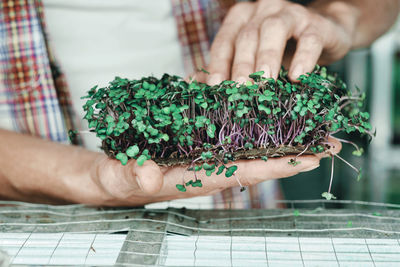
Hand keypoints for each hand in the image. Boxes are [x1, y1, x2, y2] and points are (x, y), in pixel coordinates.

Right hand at [90, 137, 340, 205]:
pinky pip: (231, 134)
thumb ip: (135, 175)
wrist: (112, 176)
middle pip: (259, 160)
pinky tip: (267, 112)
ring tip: (311, 125)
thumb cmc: (119, 178)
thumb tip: (148, 176)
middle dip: (295, 152)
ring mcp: (206, 154)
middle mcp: (209, 166)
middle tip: (330, 141)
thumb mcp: (122, 176)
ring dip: (280, 136)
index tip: (312, 159)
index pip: (246, 172)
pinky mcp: (198, 143)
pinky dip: (251, 124)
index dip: (279, 166)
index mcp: (198, 177)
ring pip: (249, 146)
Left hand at [196, 0, 356, 83]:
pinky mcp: (316, 25)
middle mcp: (263, 10)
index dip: (217, 64)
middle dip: (240, 65)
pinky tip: (297, 76)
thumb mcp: (251, 59)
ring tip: (264, 82)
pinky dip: (302, 57)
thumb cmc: (280, 50)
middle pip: (246, 36)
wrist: (323, 35)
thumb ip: (224, 69)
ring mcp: (290, 13)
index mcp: (242, 18)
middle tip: (238, 89)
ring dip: (267, 57)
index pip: (224, 41)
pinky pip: (309, 39)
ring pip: (273, 31)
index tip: (214, 88)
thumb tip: (193, 84)